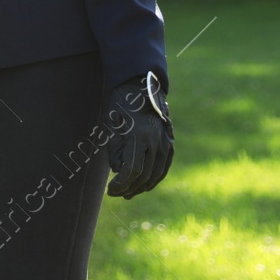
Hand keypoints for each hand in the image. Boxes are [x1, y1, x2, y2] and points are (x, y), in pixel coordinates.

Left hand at [104, 72, 173, 197]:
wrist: (142, 85)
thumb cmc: (122, 102)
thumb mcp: (112, 123)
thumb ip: (115, 148)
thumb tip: (118, 171)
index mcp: (140, 135)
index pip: (132, 170)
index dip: (120, 184)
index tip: (110, 190)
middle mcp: (156, 141)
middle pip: (144, 175)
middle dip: (128, 188)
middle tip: (115, 193)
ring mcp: (166, 142)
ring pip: (156, 174)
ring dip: (141, 186)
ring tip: (128, 192)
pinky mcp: (170, 142)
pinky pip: (164, 167)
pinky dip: (154, 178)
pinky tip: (144, 184)